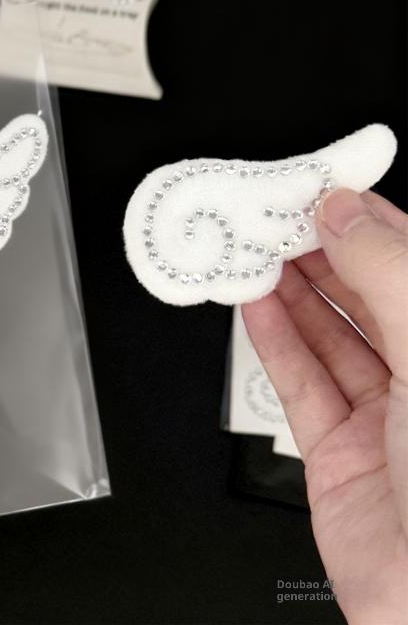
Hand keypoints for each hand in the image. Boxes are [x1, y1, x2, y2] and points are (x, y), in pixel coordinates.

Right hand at [242, 189, 407, 623]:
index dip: (369, 222)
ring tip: (252, 252)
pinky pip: (301, 380)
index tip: (322, 191)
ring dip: (288, 291)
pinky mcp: (338, 450)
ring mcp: (386, 417)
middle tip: (273, 218)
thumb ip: (390, 275)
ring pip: (329, 334)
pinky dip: (273, 339)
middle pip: (367, 296)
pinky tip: (255, 305)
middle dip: (318, 252)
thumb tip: (347, 213)